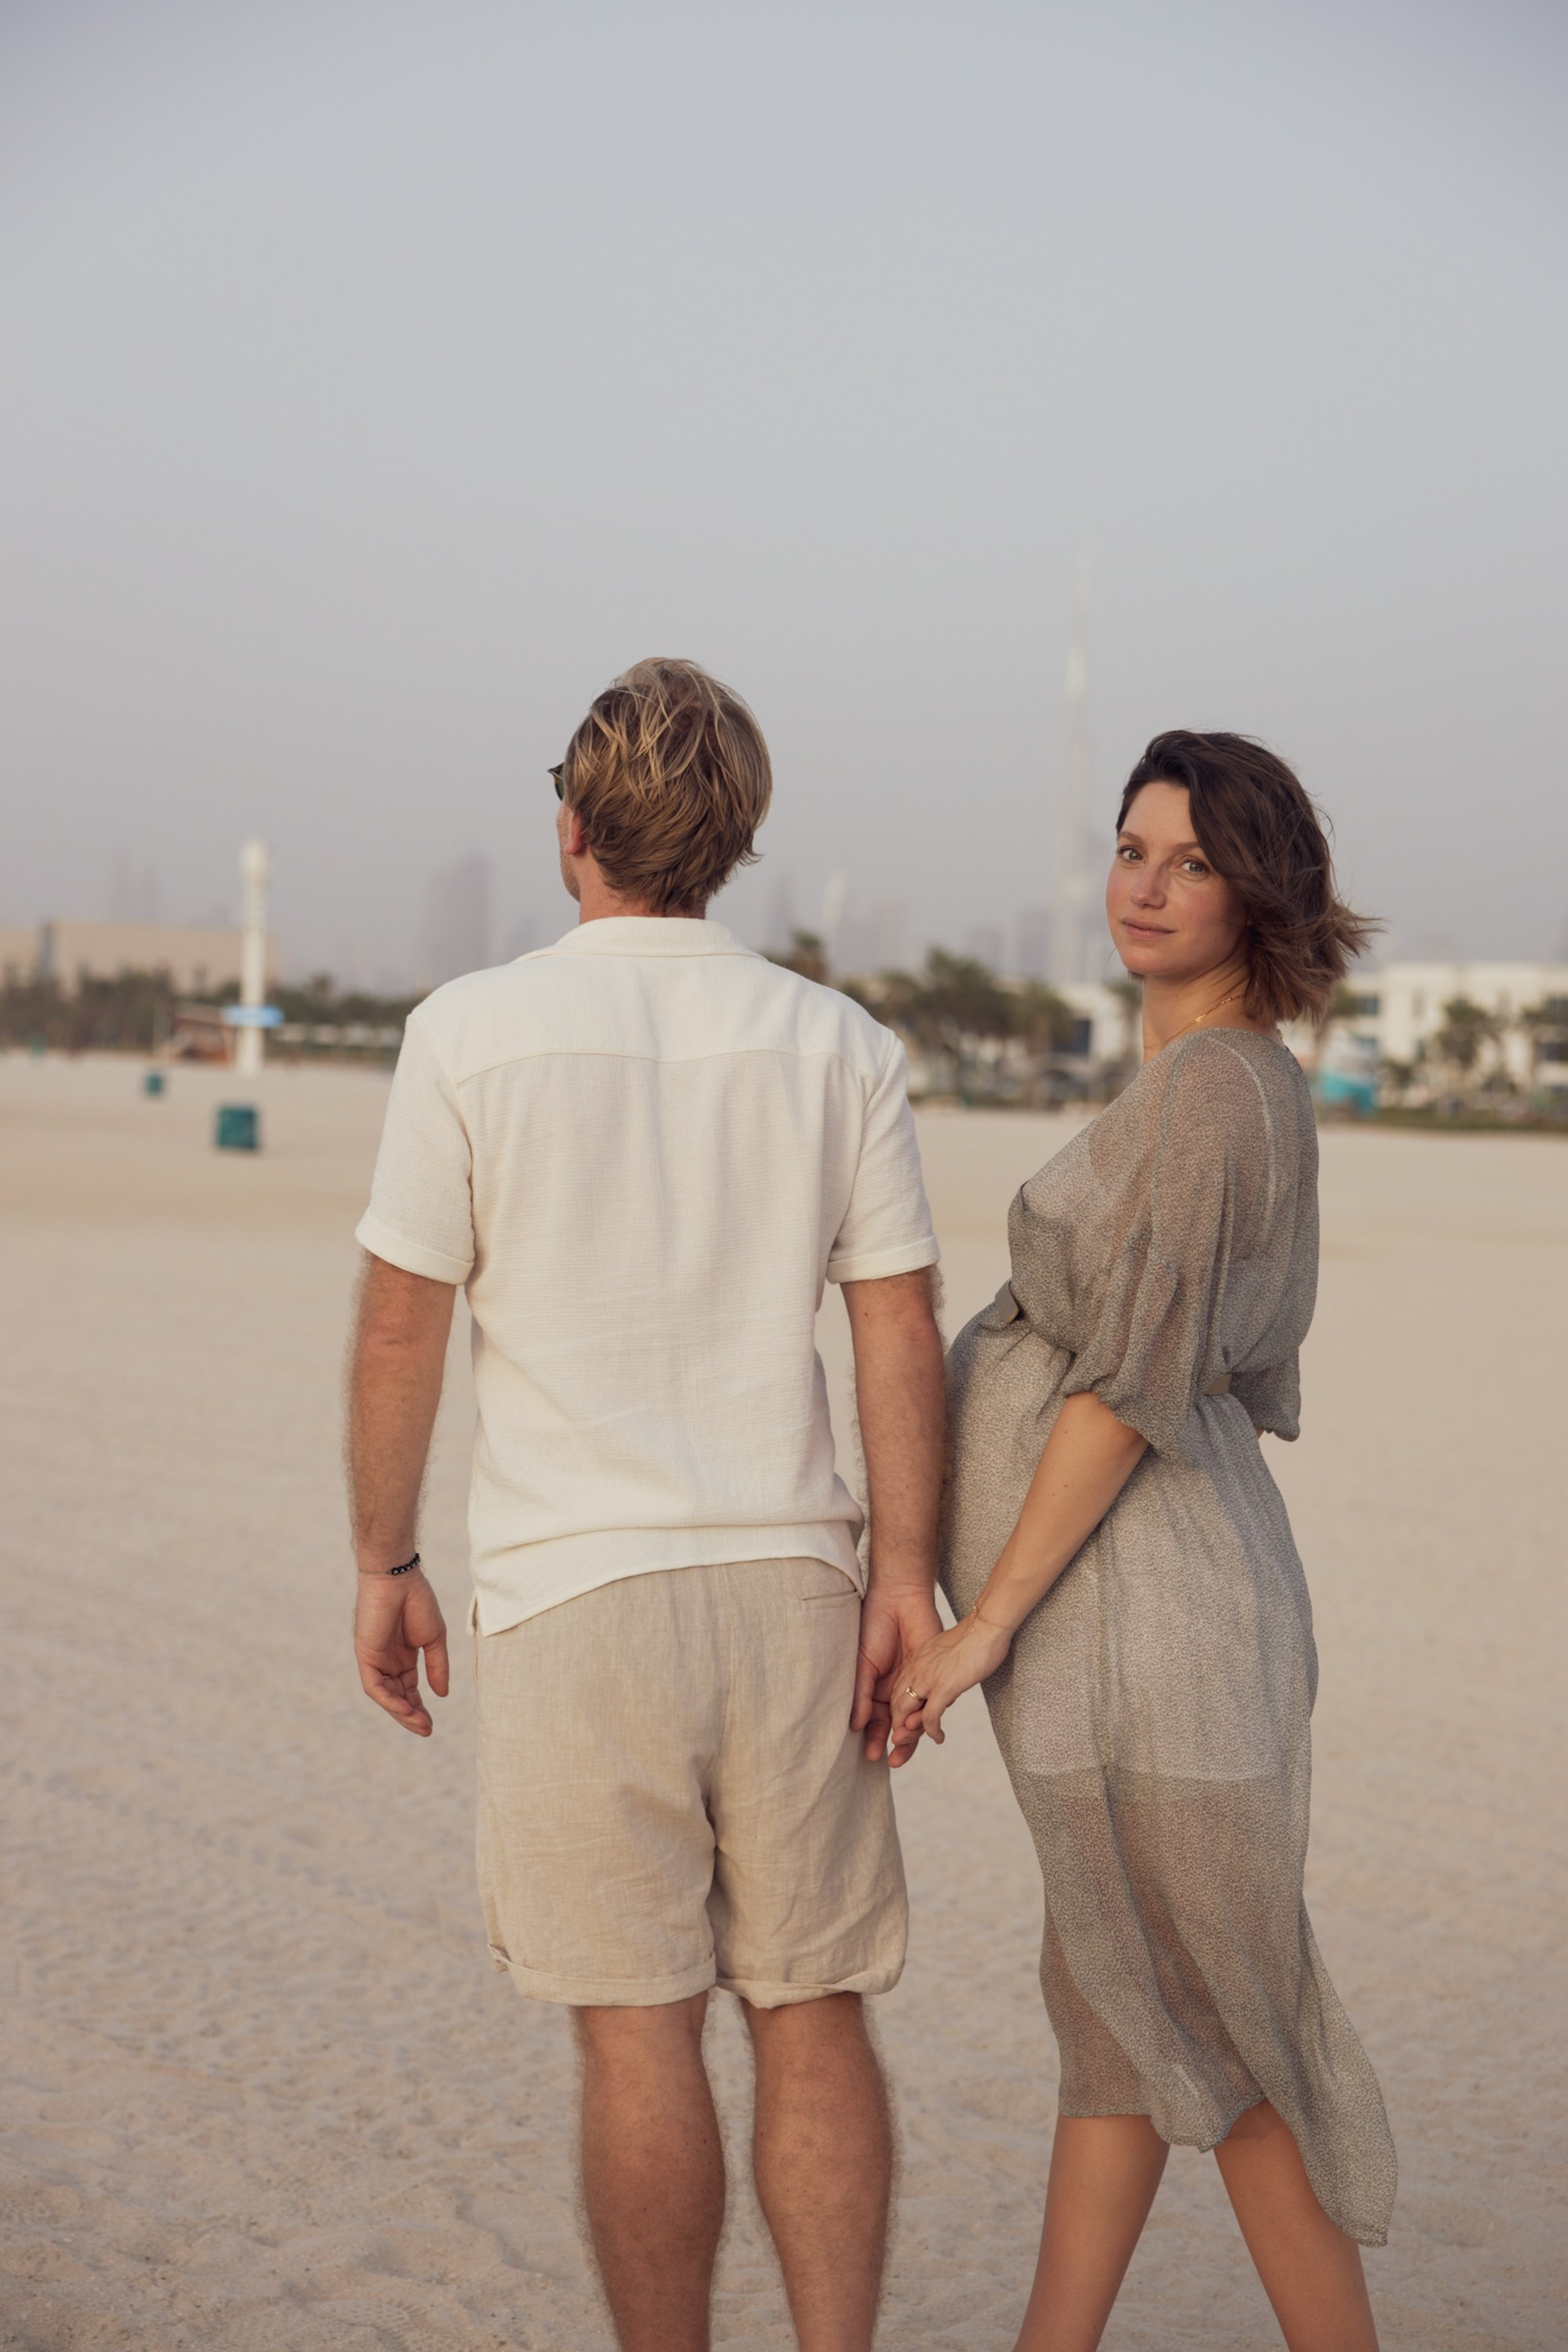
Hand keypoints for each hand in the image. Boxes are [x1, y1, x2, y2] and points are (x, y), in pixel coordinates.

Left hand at [354, 1568, 449, 1736]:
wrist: (398, 1577)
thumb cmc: (417, 1601)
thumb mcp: (433, 1638)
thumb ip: (437, 1666)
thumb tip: (442, 1695)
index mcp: (402, 1656)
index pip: (408, 1689)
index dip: (419, 1707)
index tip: (431, 1723)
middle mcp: (387, 1661)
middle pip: (397, 1696)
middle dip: (411, 1715)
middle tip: (426, 1730)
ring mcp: (375, 1659)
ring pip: (386, 1695)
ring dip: (401, 1712)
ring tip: (420, 1725)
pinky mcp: (365, 1655)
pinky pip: (374, 1686)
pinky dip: (389, 1699)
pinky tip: (405, 1709)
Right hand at [852, 1582, 943, 1766]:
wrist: (898, 1600)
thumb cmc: (873, 1628)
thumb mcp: (861, 1664)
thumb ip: (860, 1695)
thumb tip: (854, 1726)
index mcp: (873, 1688)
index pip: (873, 1720)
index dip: (871, 1738)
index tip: (869, 1755)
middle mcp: (895, 1690)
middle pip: (896, 1725)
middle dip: (894, 1744)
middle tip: (892, 1762)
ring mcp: (915, 1685)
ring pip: (915, 1718)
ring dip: (910, 1735)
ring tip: (903, 1746)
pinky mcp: (934, 1677)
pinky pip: (932, 1702)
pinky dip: (926, 1716)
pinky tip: (919, 1725)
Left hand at [888, 1609, 1012, 1747]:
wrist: (985, 1626)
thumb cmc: (976, 1635)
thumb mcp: (949, 1650)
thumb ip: (943, 1663)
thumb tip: (951, 1671)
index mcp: (918, 1659)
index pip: (899, 1688)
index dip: (899, 1707)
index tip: (905, 1721)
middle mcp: (917, 1669)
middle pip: (897, 1703)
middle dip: (896, 1725)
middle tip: (901, 1741)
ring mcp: (928, 1679)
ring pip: (905, 1714)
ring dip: (907, 1734)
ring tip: (910, 1745)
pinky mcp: (943, 1688)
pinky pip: (929, 1718)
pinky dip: (932, 1732)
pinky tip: (938, 1738)